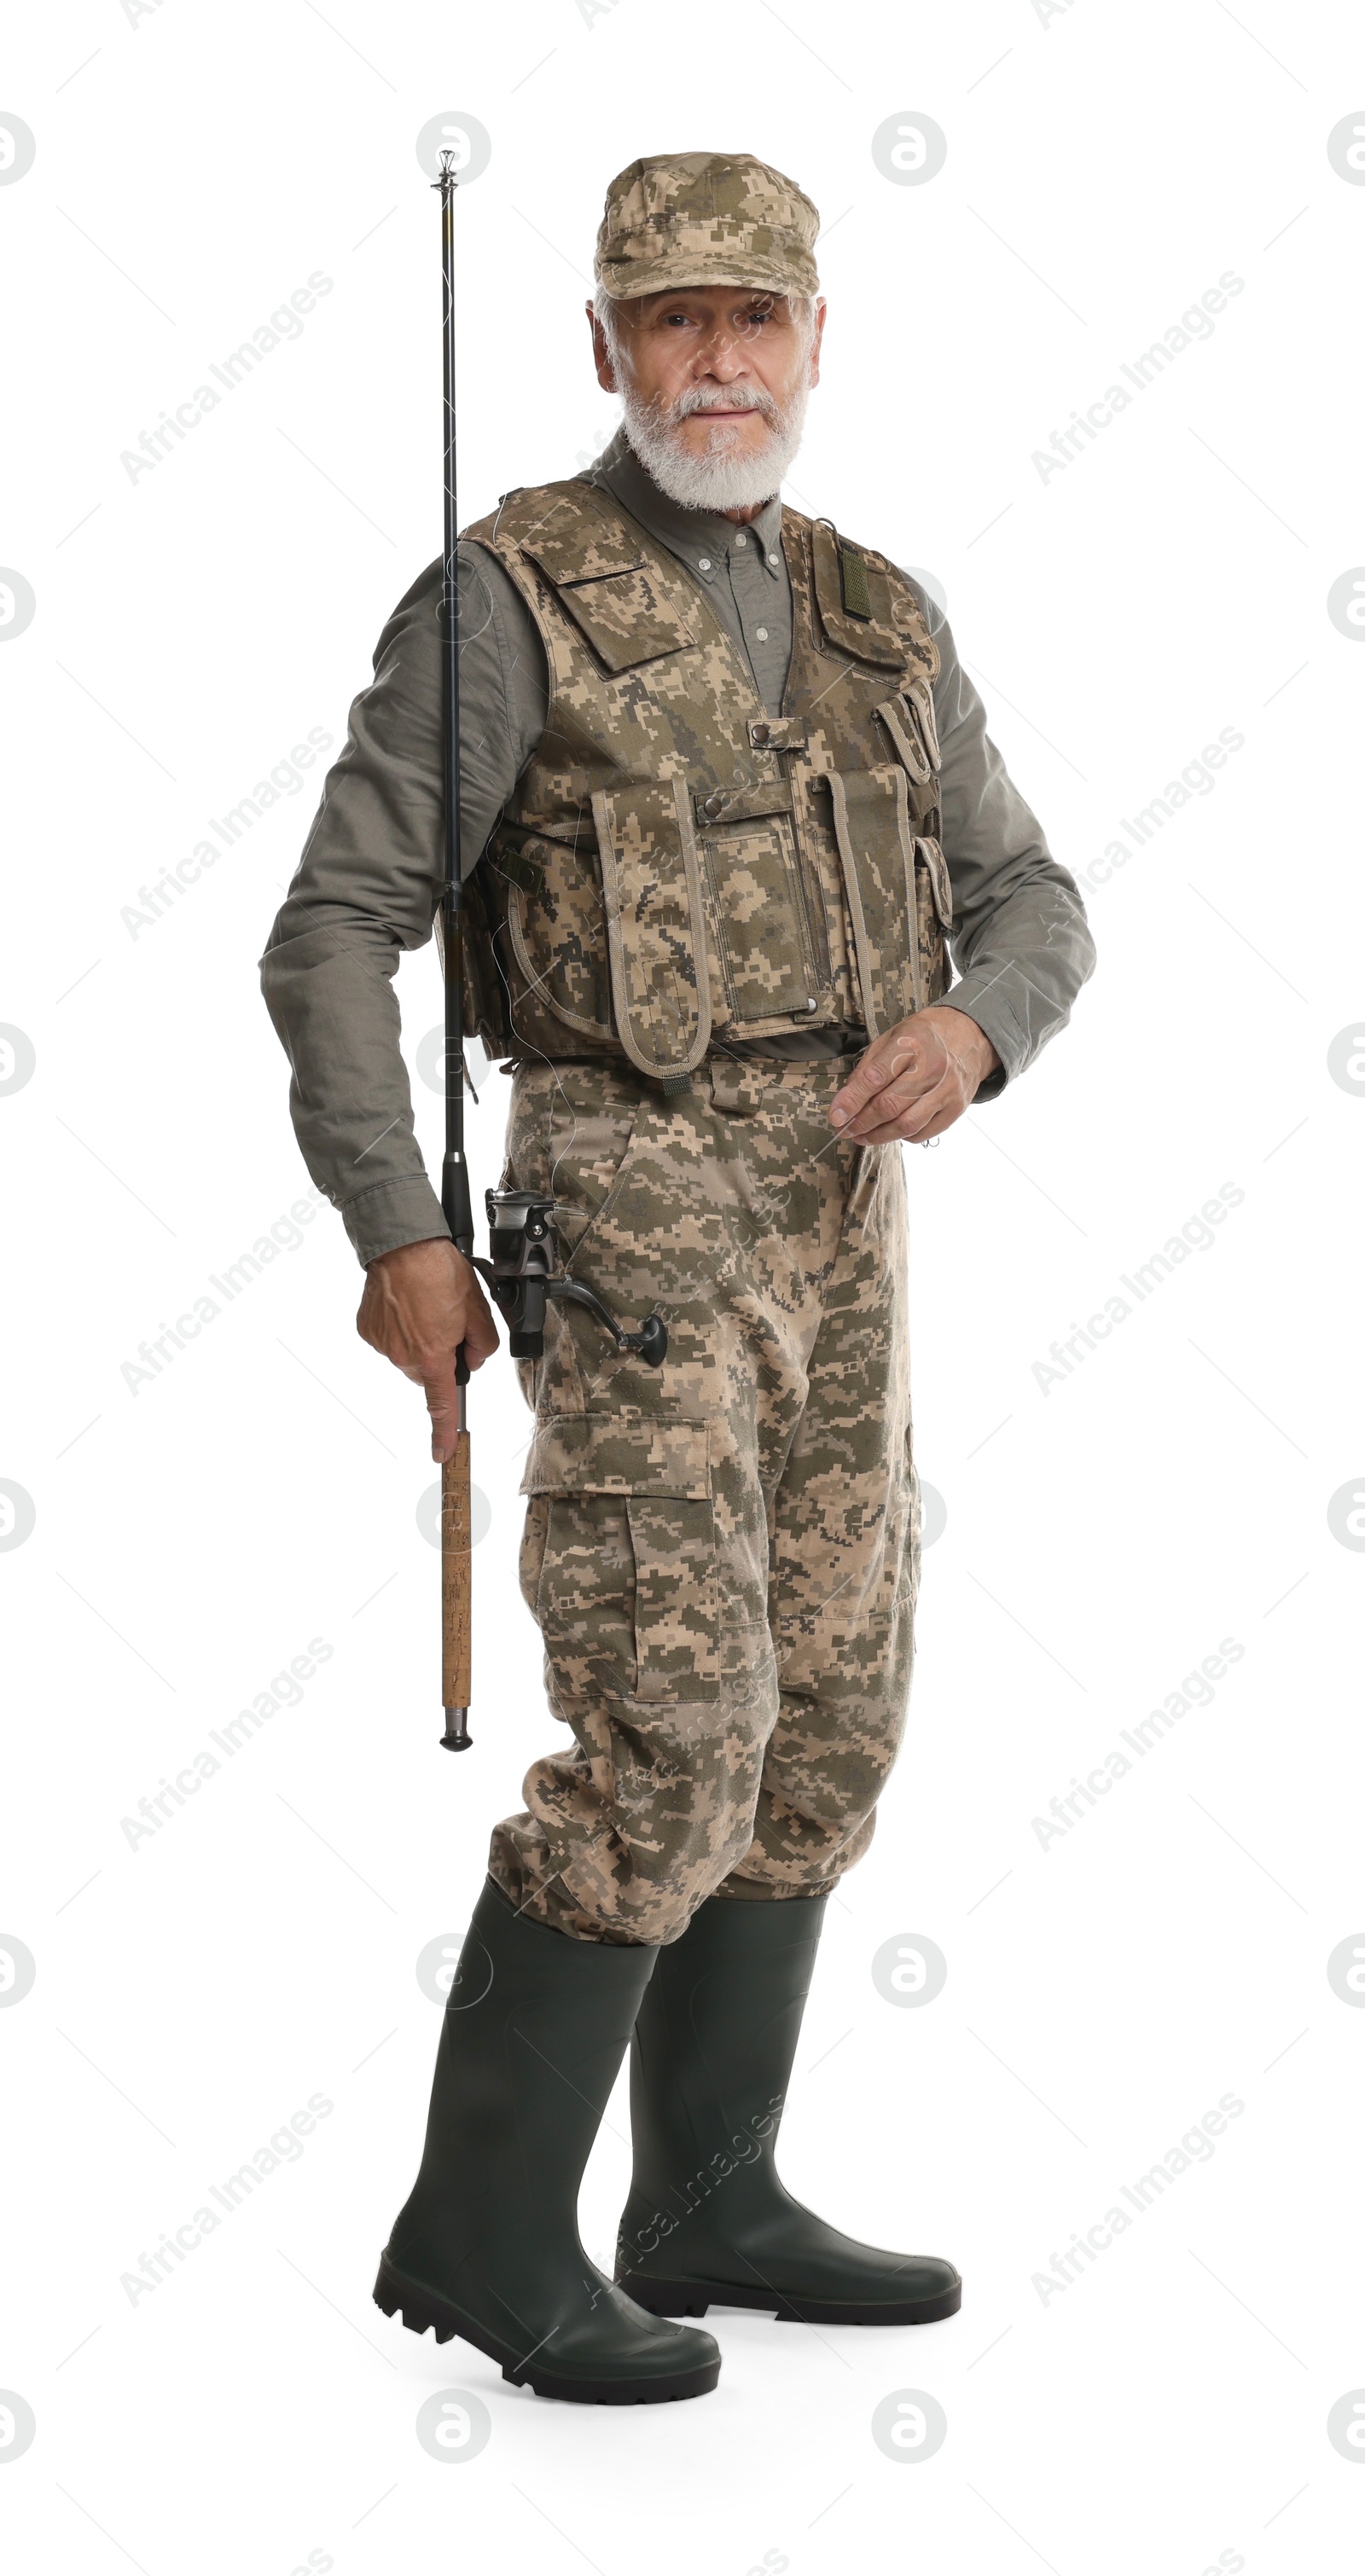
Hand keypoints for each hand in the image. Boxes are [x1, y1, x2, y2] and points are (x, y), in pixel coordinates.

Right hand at [357, 1237, 499, 1463]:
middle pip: (428, 1373)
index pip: (441, 1405)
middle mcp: (404, 1356)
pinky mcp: (368, 1329)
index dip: (443, 1432)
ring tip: (426, 1305)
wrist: (402, 1245)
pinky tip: (407, 1305)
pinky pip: (390, 1339)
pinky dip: (400, 1328)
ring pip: (409, 1356)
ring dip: (419, 1340)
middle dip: (439, 1357)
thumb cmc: (439, 1271)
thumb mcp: (478, 1309)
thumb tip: (474, 1359)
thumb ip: (482, 1345)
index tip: (443, 1453)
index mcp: (433, 1356)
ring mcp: (383, 1343)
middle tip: (448, 1322)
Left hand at [828, 1007, 1000, 1145]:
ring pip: (906, 1125)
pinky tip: (892, 1130)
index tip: (836, 1116)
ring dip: (879, 1136)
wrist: (971, 1036)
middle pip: (890, 1106)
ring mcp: (947, 1091)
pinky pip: (923, 1133)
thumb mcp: (892, 1037)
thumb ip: (869, 1067)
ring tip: (863, 1136)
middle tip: (845, 1129)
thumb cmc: (926, 1036)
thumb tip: (847, 1099)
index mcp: (911, 1044)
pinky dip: (902, 1136)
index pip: (875, 1077)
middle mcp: (932, 1068)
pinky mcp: (956, 1108)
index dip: (852, 1101)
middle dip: (861, 1123)